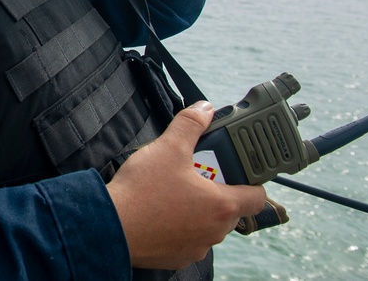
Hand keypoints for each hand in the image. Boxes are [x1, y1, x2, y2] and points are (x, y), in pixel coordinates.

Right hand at [106, 101, 266, 269]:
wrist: (111, 225)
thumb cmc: (143, 190)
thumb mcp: (168, 147)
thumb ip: (190, 125)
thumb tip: (205, 110)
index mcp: (222, 205)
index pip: (257, 197)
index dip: (249, 181)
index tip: (233, 171)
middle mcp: (215, 231)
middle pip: (230, 209)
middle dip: (216, 191)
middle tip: (194, 174)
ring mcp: (197, 247)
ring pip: (208, 225)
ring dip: (198, 210)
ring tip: (173, 191)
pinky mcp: (178, 258)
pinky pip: (188, 240)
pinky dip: (179, 227)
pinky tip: (160, 212)